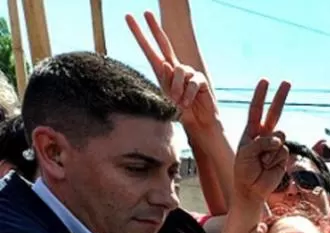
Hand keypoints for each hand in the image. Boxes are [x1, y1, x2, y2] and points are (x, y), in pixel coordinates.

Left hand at [126, 12, 215, 127]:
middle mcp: (175, 67)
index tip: (129, 18)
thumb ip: (165, 81)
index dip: (140, 34)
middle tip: (146, 12)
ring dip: (176, 88)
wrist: (198, 123)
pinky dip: (187, 94)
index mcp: (162, 71)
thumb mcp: (166, 98)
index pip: (149, 49)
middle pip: (164, 43)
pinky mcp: (200, 79)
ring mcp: (189, 72)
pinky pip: (191, 81)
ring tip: (179, 102)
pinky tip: (187, 102)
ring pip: (178, 69)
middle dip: (154, 28)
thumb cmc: (180, 111)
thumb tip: (167, 64)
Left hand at [234, 79, 290, 204]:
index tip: (265, 81)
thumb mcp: (245, 152)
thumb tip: (280, 139)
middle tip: (287, 81)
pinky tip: (268, 167)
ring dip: (269, 150)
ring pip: (279, 136)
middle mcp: (264, 136)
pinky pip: (282, 151)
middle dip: (280, 97)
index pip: (256, 110)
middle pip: (274, 113)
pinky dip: (274, 159)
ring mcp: (275, 146)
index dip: (260, 96)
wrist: (251, 190)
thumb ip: (261, 142)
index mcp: (251, 132)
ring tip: (261, 162)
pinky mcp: (283, 156)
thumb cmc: (243, 170)